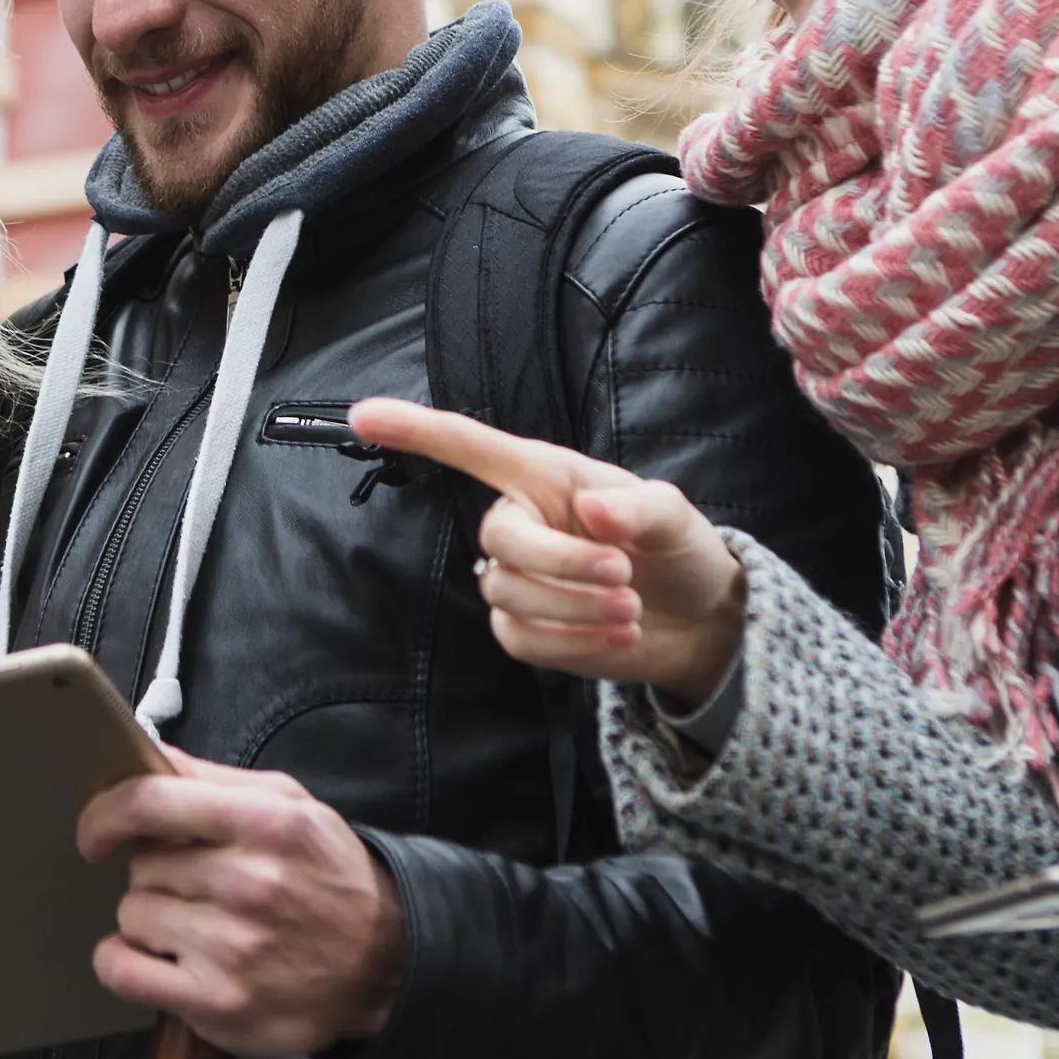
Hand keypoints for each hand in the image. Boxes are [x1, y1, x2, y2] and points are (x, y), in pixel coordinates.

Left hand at [78, 747, 404, 1057]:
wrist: (384, 964)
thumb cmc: (331, 880)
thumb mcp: (291, 807)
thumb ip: (213, 779)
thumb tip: (144, 755)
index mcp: (265, 823)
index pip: (150, 802)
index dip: (106, 812)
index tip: (95, 831)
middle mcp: (250, 883)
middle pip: (142, 866)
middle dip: (157, 874)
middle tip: (197, 888)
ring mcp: (233, 947)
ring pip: (132, 915)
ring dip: (150, 920)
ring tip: (197, 926)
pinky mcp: (218, 1003)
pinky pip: (124, 972)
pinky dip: (123, 964)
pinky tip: (152, 960)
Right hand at [347, 397, 746, 698]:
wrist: (696, 620)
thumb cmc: (678, 550)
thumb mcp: (676, 516)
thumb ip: (640, 508)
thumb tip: (593, 510)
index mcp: (545, 476)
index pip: (468, 448)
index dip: (415, 430)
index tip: (362, 415)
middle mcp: (521, 521)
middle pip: (498, 539)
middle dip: (561, 563)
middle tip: (624, 574)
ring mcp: (516, 579)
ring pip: (510, 595)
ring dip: (575, 608)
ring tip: (631, 609)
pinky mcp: (524, 630)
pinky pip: (522, 641)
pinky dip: (573, 643)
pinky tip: (617, 635)